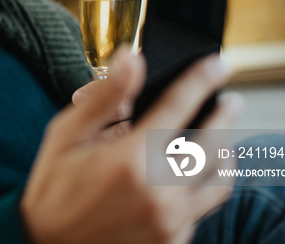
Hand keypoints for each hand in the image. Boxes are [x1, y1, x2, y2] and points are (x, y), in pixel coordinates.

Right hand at [21, 48, 242, 243]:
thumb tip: (131, 58)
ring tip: (224, 138)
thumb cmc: (53, 187)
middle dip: (225, 114)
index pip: (179, 105)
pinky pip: (205, 207)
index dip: (202, 80)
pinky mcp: (173, 240)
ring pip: (220, 179)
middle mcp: (158, 191)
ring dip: (226, 153)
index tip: (218, 64)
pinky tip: (199, 175)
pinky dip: (208, 185)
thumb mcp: (67, 135)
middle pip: (212, 142)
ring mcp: (170, 220)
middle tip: (230, 100)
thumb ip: (105, 97)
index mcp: (130, 158)